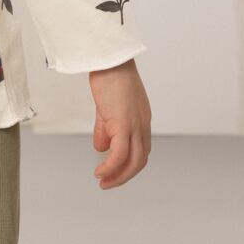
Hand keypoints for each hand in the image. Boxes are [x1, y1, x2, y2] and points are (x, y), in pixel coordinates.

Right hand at [88, 59, 151, 188]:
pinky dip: (111, 167)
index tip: (113, 172)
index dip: (128, 164)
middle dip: (124, 176)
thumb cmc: (109, 77)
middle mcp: (143, 125)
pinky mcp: (124, 123)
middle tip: (107, 183)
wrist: (109, 61)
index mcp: (141, 120)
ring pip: (133, 161)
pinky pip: (119, 154)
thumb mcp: (107, 108)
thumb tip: (101, 148)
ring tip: (102, 181)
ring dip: (118, 176)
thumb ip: (105, 128)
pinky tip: (100, 171)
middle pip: (140, 160)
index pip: (141, 150)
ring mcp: (135, 125)